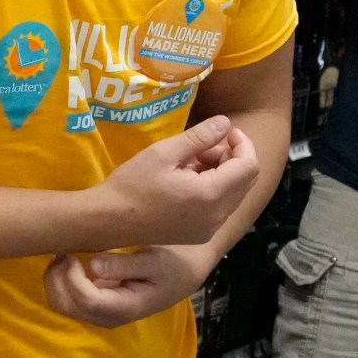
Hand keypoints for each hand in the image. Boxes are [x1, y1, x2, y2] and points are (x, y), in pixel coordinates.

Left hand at [44, 245, 209, 327]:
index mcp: (125, 308)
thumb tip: (93, 265)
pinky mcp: (94, 306)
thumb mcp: (154, 261)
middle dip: (56, 278)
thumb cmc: (171, 264)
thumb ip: (124, 265)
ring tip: (66, 254)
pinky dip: (59, 281)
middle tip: (65, 251)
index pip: (86, 300)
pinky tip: (69, 261)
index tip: (72, 254)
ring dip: (55, 279)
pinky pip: (66, 298)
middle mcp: (107, 317)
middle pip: (65, 305)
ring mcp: (99, 314)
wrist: (182, 274)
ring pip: (60, 303)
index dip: (71, 277)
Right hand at [91, 115, 259, 246]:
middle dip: (232, 158)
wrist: (108, 221)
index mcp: (210, 195)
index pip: (249, 166)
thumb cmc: (132, 184)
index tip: (223, 131)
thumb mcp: (163, 152)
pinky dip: (213, 190)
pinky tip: (187, 184)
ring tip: (191, 164)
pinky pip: (220, 208)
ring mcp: (210, 228)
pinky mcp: (200, 235)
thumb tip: (226, 122)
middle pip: (246, 181)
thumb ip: (199, 137)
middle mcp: (217, 216)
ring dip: (222, 174)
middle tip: (202, 148)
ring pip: (234, 194)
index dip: (242, 144)